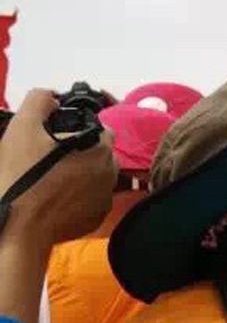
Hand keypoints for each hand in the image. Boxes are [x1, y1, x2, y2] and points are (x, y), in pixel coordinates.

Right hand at [0, 89, 116, 243]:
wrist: (18, 226)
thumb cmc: (21, 174)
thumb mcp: (23, 127)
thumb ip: (40, 101)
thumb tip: (52, 96)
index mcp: (101, 151)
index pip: (103, 129)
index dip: (81, 127)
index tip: (59, 134)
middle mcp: (111, 175)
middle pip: (100, 154)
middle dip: (82, 151)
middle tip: (52, 156)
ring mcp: (105, 200)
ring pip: (96, 178)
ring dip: (81, 174)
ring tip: (53, 177)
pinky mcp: (95, 220)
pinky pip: (90, 201)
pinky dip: (78, 197)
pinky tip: (56, 197)